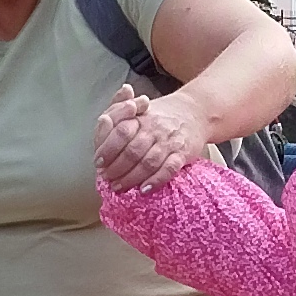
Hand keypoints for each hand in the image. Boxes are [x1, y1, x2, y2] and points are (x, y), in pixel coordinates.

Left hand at [94, 84, 208, 192]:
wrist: (196, 111)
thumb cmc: (161, 114)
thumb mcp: (138, 106)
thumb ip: (117, 112)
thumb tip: (103, 121)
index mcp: (140, 116)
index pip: (121, 132)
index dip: (107, 149)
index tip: (99, 163)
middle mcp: (155, 128)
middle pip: (133, 151)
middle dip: (117, 169)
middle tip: (108, 180)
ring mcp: (170, 141)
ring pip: (149, 162)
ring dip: (132, 178)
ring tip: (121, 187)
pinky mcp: (183, 153)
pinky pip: (169, 168)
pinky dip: (156, 180)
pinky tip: (145, 189)